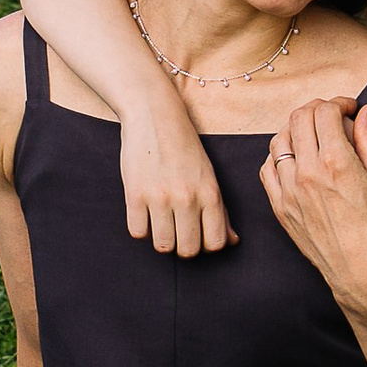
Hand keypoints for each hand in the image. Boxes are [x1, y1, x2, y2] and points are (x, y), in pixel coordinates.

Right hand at [118, 96, 234, 255]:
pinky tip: (145, 214)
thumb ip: (220, 211)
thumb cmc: (184, 147)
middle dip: (183, 247)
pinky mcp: (135, 194)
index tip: (198, 236)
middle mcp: (187, 197)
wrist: (154, 116)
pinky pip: (138, 232)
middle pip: (188, 250)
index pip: (215, 243)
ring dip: (162, 240)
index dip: (206, 246)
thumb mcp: (209, 175)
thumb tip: (232, 241)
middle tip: (178, 233)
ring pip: (163, 245)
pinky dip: (141, 228)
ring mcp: (160, 197)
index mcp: (210, 193)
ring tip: (161, 224)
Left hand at [259, 96, 366, 317]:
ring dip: (296, 128)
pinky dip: (279, 155)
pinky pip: (267, 169)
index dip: (339, 102)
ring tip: (313, 133)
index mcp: (336, 162)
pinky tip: (295, 158)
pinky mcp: (280, 207)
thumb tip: (365, 111)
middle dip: (317, 109)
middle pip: (299, 118)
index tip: (350, 107)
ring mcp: (289, 190)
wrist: (360, 272)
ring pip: (279, 140)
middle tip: (332, 114)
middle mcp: (307, 173)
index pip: (325, 111)